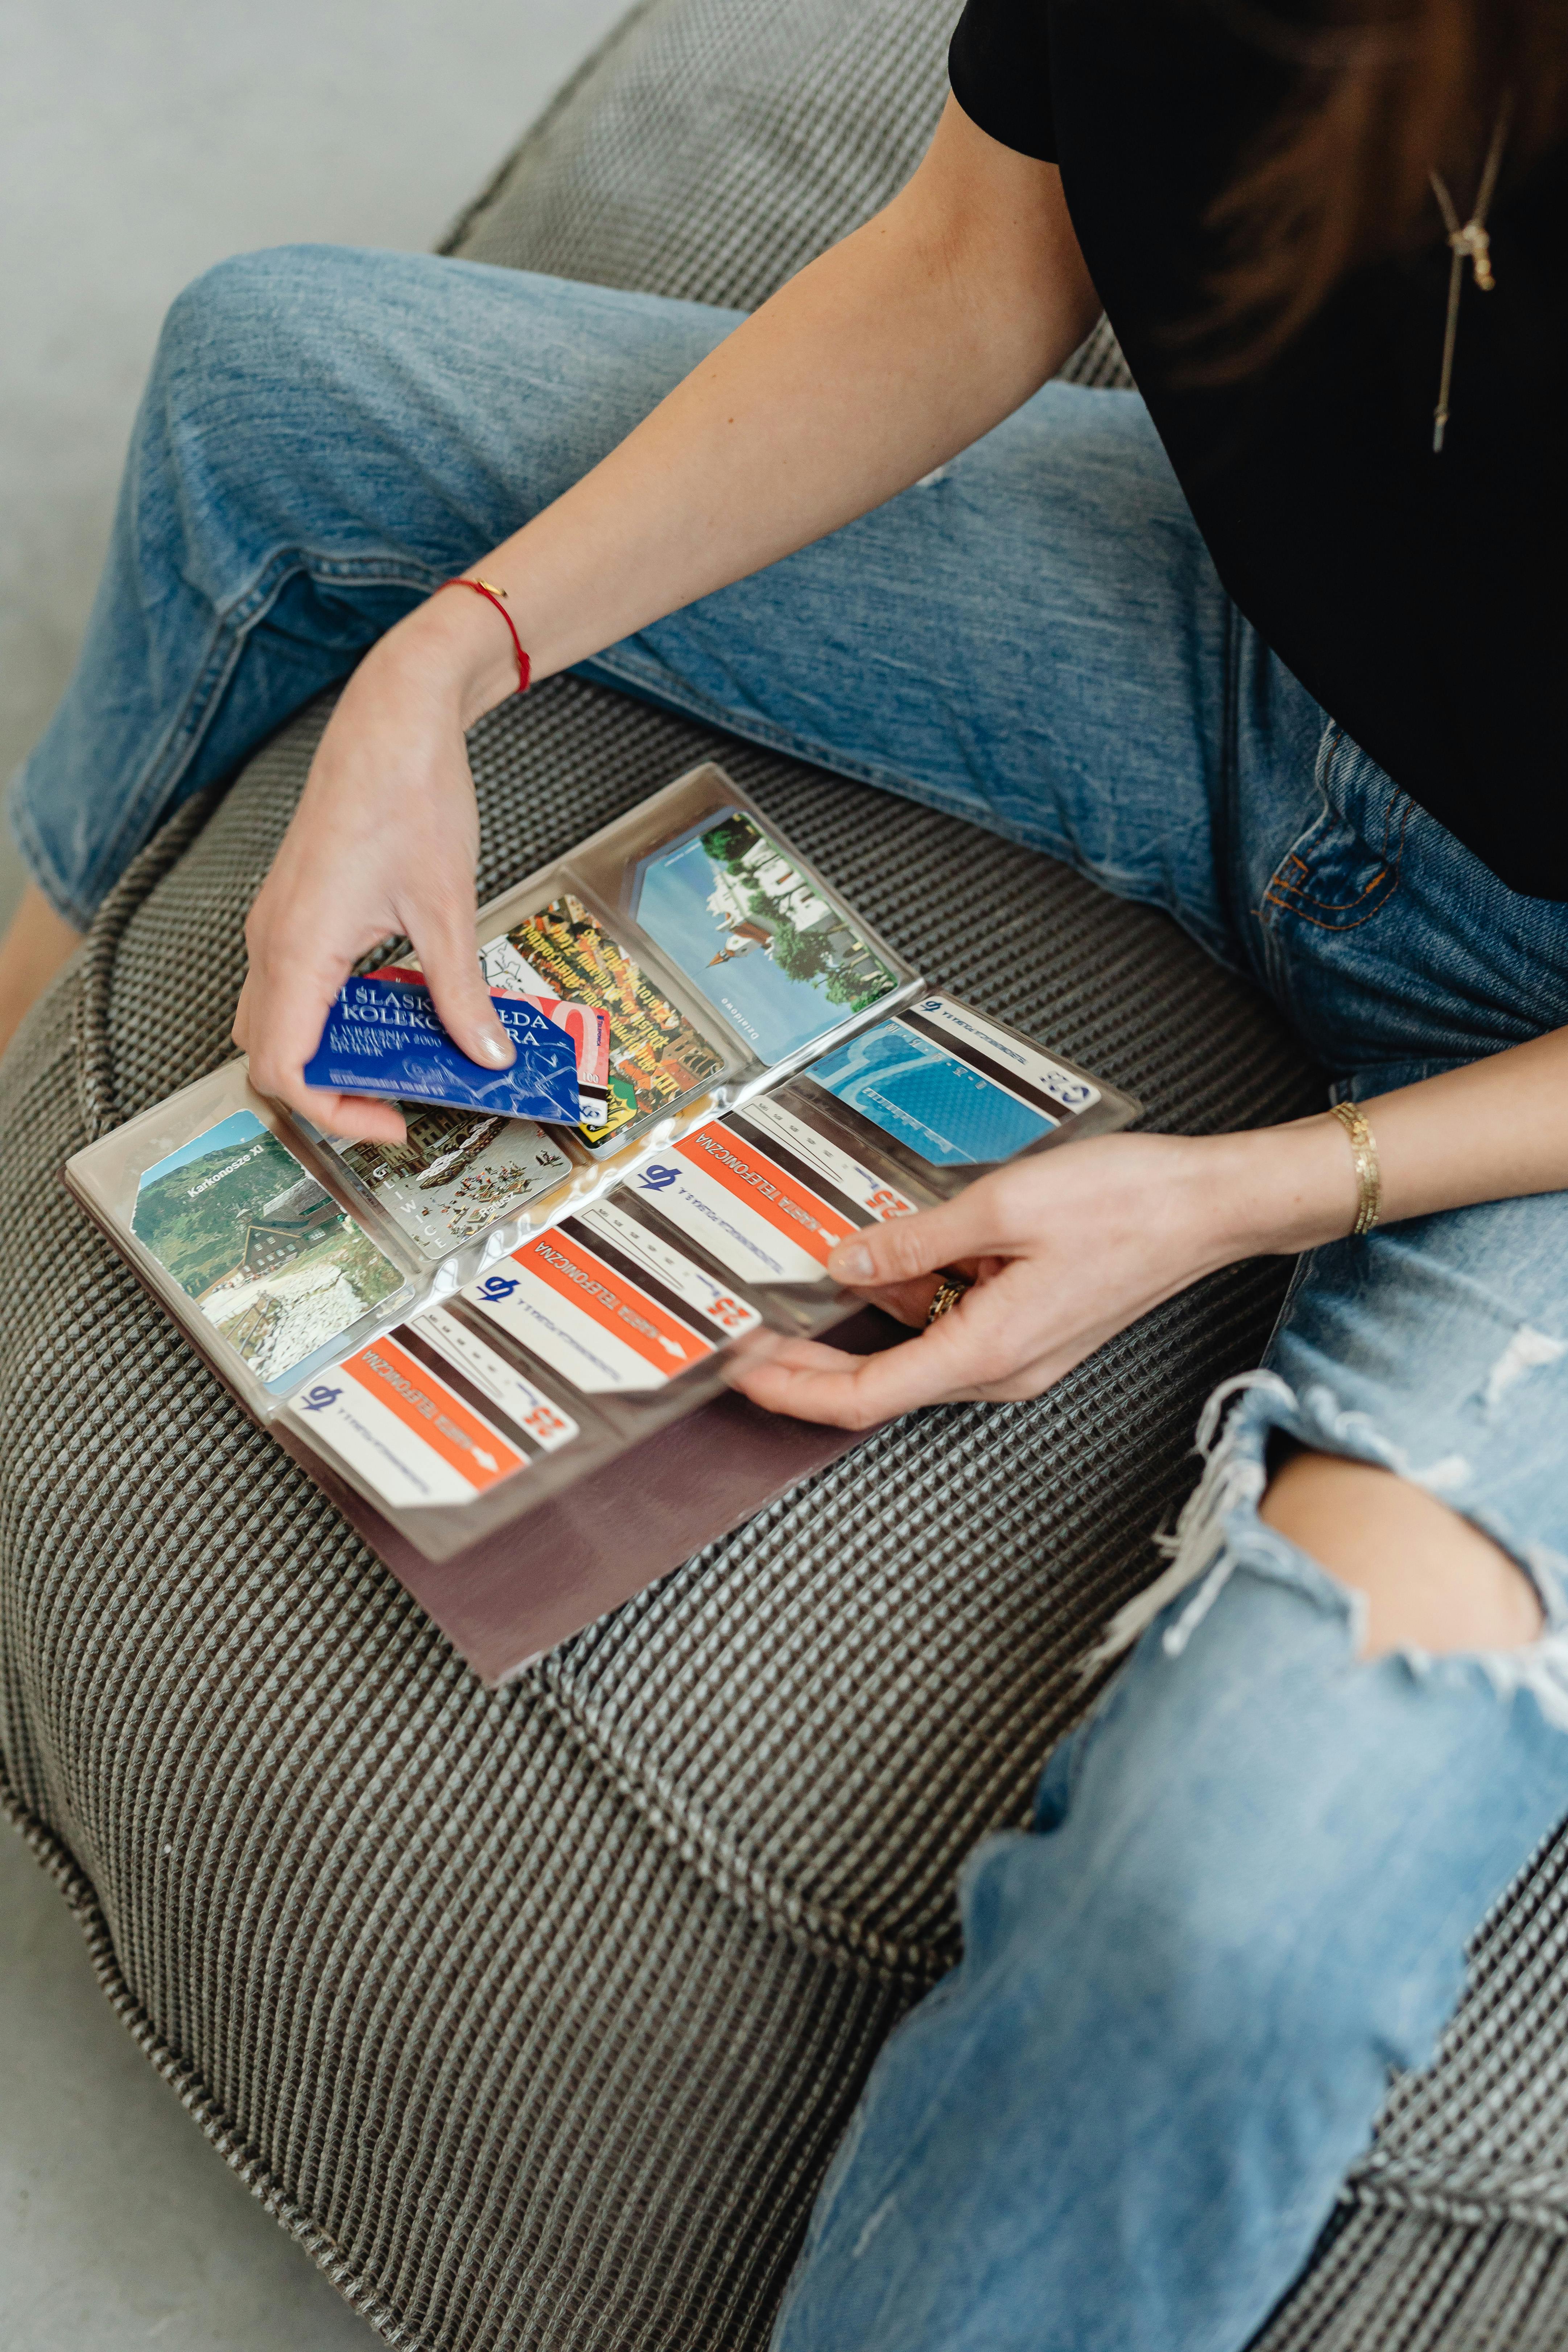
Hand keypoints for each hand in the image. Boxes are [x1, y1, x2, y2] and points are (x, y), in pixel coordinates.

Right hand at [233, 592, 519, 1144]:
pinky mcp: (294, 912)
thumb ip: (459, 992)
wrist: (391, 719)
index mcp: (297, 948)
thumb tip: (484, 1055)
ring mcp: (277, 925)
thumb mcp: (448, 907)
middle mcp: (271, 941)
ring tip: (399, 1061)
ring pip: (278, 1021)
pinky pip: (294, 986)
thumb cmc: (409, 795)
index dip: (332, 1112)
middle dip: (328, 1092)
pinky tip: (392, 1011)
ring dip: (330, 1054)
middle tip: (396, 1102)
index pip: (282, 1067)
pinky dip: (333, 1016)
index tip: (391, 1121)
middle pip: (269, 1053)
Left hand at [726, 1123, 1357, 1427]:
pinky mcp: (1026, 1324)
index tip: (741, 1369)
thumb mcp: (1002, 1206)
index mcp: (987, 1351)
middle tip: (743, 1335)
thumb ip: (914, 1237)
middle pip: (878, 1380)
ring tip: (798, 1282)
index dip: (793, 1391)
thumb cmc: (1128, 1205)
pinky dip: (907, 1293)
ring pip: (912, 1344)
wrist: (1209, 1205)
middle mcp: (997, 1367)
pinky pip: (947, 1317)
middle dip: (806, 1362)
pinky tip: (880, 1256)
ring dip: (858, 1321)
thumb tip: (846, 1260)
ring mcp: (1014, 1350)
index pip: (864, 1396)